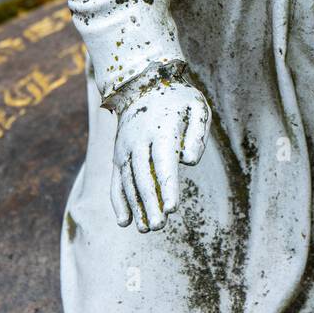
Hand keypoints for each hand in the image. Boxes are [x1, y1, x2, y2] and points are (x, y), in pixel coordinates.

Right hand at [111, 78, 209, 231]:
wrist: (142, 83)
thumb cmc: (178, 98)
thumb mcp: (196, 106)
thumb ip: (197, 133)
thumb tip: (190, 161)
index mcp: (161, 129)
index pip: (164, 163)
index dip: (167, 186)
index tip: (172, 207)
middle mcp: (139, 140)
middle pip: (144, 176)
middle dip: (151, 202)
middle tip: (160, 226)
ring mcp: (125, 148)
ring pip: (128, 181)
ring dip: (136, 206)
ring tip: (145, 229)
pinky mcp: (118, 155)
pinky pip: (116, 180)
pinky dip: (118, 201)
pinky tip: (124, 221)